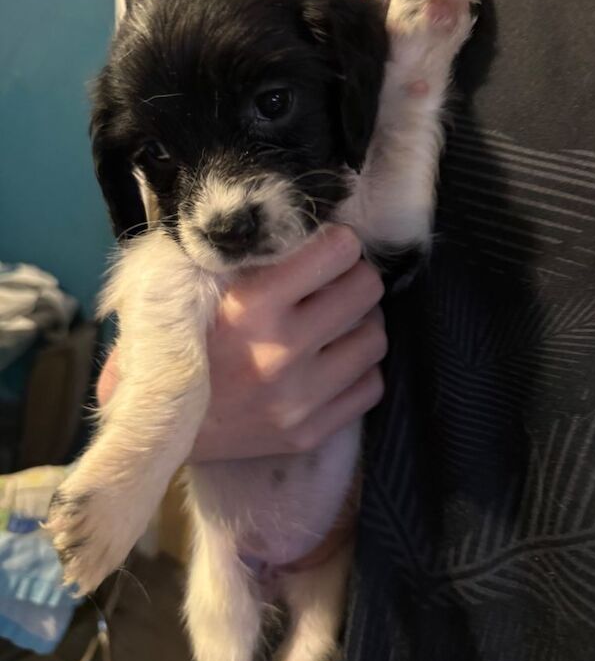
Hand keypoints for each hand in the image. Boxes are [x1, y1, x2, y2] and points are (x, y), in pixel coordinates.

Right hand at [97, 226, 386, 460]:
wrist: (153, 426)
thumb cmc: (173, 343)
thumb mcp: (194, 286)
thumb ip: (246, 258)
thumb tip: (304, 227)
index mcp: (250, 306)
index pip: (337, 252)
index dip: (337, 242)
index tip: (326, 248)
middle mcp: (281, 352)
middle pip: (366, 290)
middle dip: (354, 277)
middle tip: (335, 283)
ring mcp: (299, 400)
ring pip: (375, 339)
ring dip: (360, 324)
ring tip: (335, 324)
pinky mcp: (310, 434)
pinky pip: (371, 387)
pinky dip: (358, 370)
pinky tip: (333, 364)